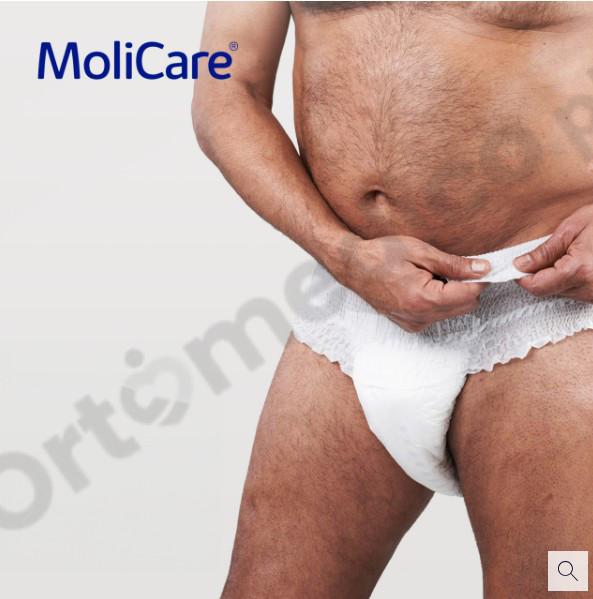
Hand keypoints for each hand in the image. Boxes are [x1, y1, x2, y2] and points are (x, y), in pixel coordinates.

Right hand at [343, 235, 490, 331]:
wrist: (353, 266)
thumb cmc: (382, 254)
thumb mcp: (420, 251)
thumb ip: (454, 264)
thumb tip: (483, 269)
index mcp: (423, 298)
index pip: (469, 295)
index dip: (480, 279)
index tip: (481, 265)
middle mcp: (419, 317)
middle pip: (465, 306)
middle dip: (467, 287)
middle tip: (453, 266)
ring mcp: (414, 324)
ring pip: (453, 312)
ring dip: (453, 294)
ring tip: (433, 275)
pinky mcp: (410, 325)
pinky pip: (437, 316)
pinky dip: (440, 301)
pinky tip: (424, 286)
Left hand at [513, 205, 592, 301]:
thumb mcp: (573, 228)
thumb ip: (544, 250)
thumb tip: (520, 265)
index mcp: (580, 270)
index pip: (536, 286)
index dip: (522, 277)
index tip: (517, 266)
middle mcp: (590, 289)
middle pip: (546, 291)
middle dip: (539, 275)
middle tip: (547, 254)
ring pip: (560, 292)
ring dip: (556, 277)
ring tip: (571, 255)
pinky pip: (575, 292)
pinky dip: (570, 280)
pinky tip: (581, 263)